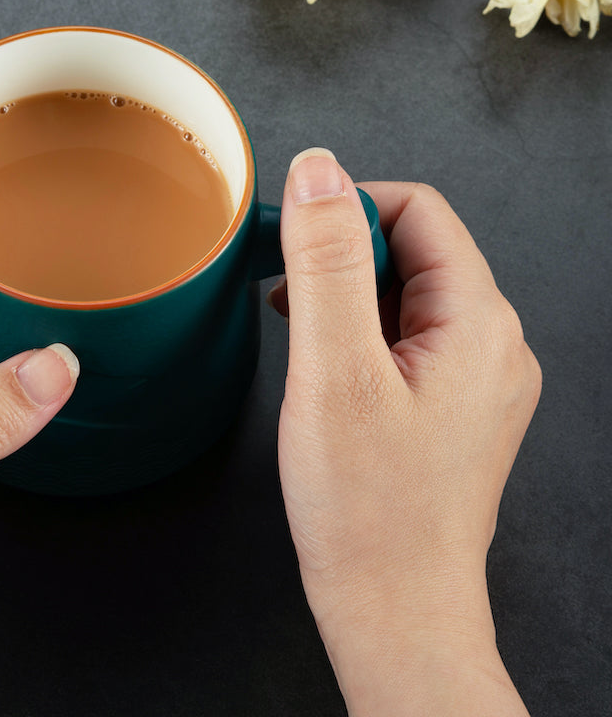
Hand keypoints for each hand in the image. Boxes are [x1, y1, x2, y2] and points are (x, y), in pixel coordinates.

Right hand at [271, 148, 539, 716]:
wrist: (394, 608)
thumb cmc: (367, 508)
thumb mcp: (333, 370)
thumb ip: (327, 262)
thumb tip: (318, 171)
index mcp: (478, 322)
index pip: (417, 208)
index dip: (347, 209)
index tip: (293, 243)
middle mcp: (491, 343)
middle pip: (412, 248)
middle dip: (341, 257)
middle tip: (289, 301)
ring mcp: (475, 377)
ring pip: (404, 292)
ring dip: (344, 296)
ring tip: (301, 338)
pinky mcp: (452, 404)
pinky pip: (405, 335)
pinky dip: (357, 332)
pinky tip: (323, 363)